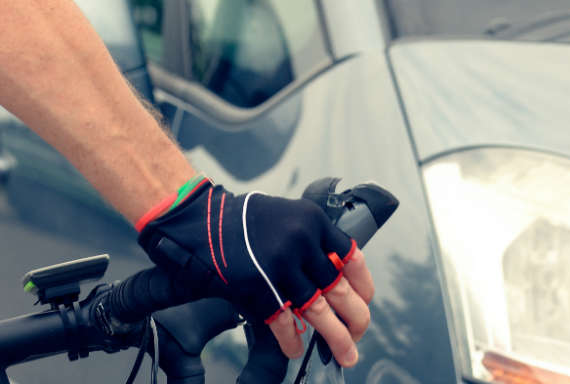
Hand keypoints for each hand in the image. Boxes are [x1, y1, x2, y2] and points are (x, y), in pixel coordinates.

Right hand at [136, 178, 377, 365]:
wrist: (202, 222)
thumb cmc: (246, 221)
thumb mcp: (288, 216)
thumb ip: (313, 240)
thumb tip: (336, 275)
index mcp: (313, 222)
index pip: (352, 257)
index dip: (363, 284)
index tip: (366, 299)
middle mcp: (301, 243)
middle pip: (340, 289)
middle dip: (356, 317)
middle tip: (360, 333)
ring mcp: (280, 267)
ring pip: (319, 311)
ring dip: (336, 337)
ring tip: (345, 353)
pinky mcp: (259, 288)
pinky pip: (284, 322)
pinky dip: (293, 339)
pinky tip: (296, 348)